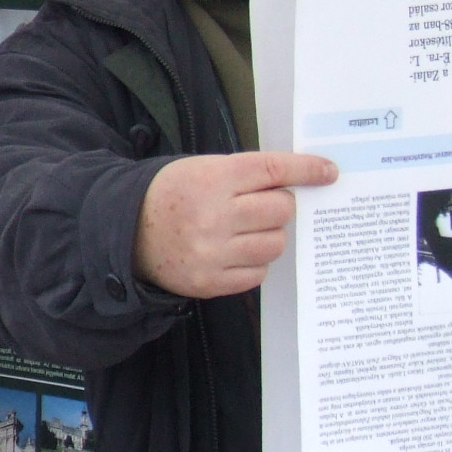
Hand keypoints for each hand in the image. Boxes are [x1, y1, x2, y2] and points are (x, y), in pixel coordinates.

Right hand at [134, 152, 337, 299]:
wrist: (123, 233)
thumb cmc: (170, 196)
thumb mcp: (200, 170)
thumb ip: (247, 174)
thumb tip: (301, 183)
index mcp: (210, 180)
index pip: (273, 170)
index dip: (307, 169)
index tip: (328, 172)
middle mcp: (213, 216)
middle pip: (281, 210)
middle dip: (279, 206)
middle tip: (260, 206)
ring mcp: (211, 253)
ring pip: (275, 244)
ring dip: (268, 236)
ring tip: (246, 231)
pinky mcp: (210, 282)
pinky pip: (258, 272)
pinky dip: (254, 262)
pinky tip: (234, 252)